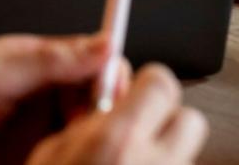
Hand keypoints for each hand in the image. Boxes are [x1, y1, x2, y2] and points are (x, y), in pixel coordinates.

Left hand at [0, 33, 116, 164]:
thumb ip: (48, 58)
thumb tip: (103, 43)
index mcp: (37, 65)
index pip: (96, 63)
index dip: (112, 78)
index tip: (116, 97)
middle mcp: (43, 98)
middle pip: (100, 103)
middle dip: (108, 117)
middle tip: (95, 133)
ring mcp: (38, 135)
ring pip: (87, 137)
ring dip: (91, 144)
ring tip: (76, 152)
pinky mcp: (33, 162)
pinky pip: (64, 159)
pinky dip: (72, 161)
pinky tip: (63, 163)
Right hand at [27, 63, 207, 164]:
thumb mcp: (49, 154)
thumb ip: (81, 120)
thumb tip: (99, 101)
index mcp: (118, 141)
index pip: (161, 82)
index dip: (146, 82)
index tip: (134, 86)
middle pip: (190, 120)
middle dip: (165, 120)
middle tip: (135, 130)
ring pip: (185, 152)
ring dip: (162, 152)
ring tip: (128, 162)